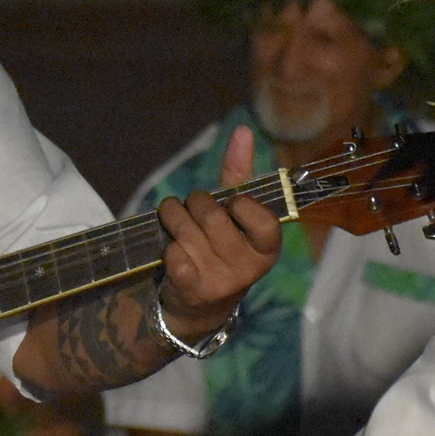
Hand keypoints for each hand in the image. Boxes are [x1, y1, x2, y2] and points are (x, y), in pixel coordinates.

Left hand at [155, 124, 282, 339]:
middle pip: (213, 217)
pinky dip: (167, 245)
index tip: (230, 202)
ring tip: (173, 217)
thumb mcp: (236, 217)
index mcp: (267, 249)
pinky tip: (171, 248)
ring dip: (173, 216)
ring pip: (187, 232)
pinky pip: (173, 253)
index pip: (263, 220)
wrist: (202, 306)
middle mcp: (248, 268)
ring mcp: (221, 282)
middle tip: (191, 206)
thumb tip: (241, 129)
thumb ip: (240, 174)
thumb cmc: (222, 249)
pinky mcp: (192, 290)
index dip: (241, 204)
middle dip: (195, 203)